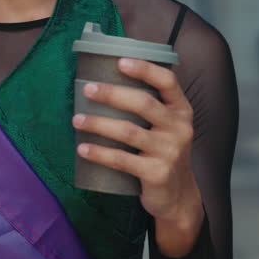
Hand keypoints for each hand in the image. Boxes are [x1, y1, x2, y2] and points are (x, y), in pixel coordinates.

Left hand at [72, 58, 203, 256]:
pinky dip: (100, 153)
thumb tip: (105, 82)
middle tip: (88, 89)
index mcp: (181, 111)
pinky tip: (83, 148)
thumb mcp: (167, 128)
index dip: (145, 69)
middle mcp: (179, 129)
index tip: (119, 62)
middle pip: (144, 103)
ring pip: (128, 132)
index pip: (168, 81)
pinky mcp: (156, 174)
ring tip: (77, 119)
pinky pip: (122, 160)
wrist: (178, 196)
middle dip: (112, 94)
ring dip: (99, 123)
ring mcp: (169, 152)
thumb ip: (149, 108)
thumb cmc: (163, 153)